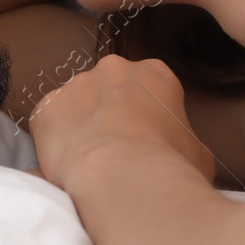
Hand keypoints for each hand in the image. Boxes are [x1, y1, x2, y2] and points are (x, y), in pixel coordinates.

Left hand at [29, 55, 215, 189]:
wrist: (122, 175)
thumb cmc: (170, 164)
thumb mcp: (199, 153)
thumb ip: (185, 141)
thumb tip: (183, 153)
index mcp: (156, 73)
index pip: (151, 88)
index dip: (148, 116)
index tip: (147, 140)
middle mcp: (113, 68)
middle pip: (110, 88)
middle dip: (110, 113)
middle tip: (116, 150)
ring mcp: (76, 85)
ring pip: (77, 104)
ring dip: (82, 125)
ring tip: (91, 161)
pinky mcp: (46, 108)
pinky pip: (50, 124)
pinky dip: (56, 141)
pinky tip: (68, 164)